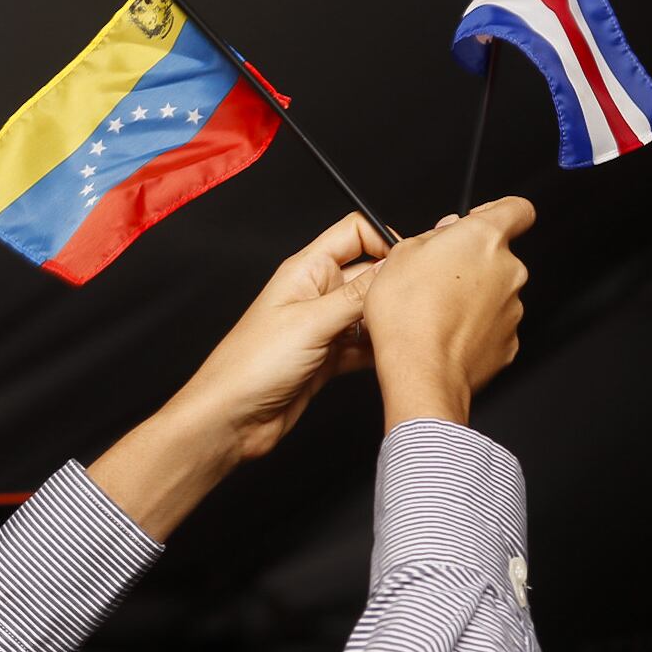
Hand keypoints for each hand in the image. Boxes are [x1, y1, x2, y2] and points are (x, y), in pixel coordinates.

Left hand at [168, 211, 389, 461]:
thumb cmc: (252, 365)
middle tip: (420, 299)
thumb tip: (393, 266)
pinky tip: (394, 356)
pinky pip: (364, 344)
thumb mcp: (312, 322)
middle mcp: (317, 293)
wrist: (231, 419)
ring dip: (388, 320)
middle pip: (368, 272)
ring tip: (411, 329)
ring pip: (369, 311)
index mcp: (307, 270)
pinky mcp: (328, 357)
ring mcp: (323, 326)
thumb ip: (357, 295)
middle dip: (393, 283)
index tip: (409, 261)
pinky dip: (379, 349)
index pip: (354, 232)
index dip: (383, 238)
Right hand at [364, 196, 534, 431]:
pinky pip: (493, 325)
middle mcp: (509, 270)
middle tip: (438, 276)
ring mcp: (512, 308)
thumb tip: (444, 235)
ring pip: (495, 293)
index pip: (517, 208)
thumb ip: (432, 236)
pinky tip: (447, 334)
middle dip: (472, 262)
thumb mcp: (401, 254)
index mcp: (485, 238)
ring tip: (436, 312)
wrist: (420, 372)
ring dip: (473, 297)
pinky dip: (475, 327)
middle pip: (498, 255)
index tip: (480, 219)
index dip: (499, 211)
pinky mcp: (509, 342)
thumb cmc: (408, 315)